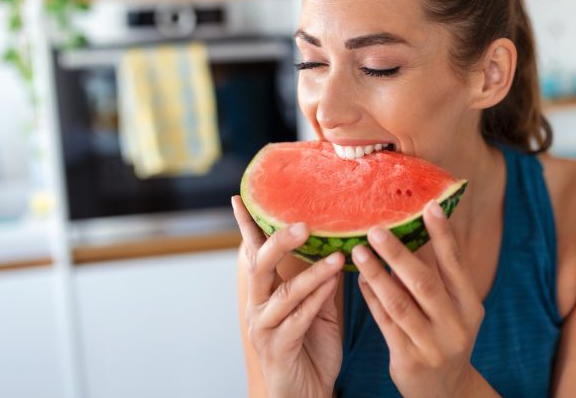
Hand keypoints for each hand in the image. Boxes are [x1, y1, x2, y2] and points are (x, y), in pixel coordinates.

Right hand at [232, 196, 344, 397]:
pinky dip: (316, 300)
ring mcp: (264, 328)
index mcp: (264, 292)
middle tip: (303, 225)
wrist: (307, 394)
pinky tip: (332, 284)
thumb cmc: (311, 348)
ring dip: (312, 274)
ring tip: (335, 257)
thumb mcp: (318, 307)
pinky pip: (298, 319)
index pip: (253, 252)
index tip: (240, 198)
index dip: (247, 226)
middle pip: (260, 266)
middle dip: (279, 243)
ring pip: (284, 294)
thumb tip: (335, 245)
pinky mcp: (278, 348)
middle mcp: (258, 306)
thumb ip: (320, 279)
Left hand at [351, 200, 486, 397]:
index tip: (429, 206)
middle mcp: (455, 325)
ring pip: (400, 303)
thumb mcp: (455, 310)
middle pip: (424, 282)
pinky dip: (372, 300)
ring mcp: (433, 345)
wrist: (447, 393)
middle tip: (375, 229)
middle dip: (398, 254)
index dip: (443, 235)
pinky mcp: (409, 360)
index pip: (456, 264)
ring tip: (359, 251)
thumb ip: (439, 277)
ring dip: (377, 275)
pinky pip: (385, 323)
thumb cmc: (445, 336)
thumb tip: (413, 231)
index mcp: (470, 305)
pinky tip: (360, 281)